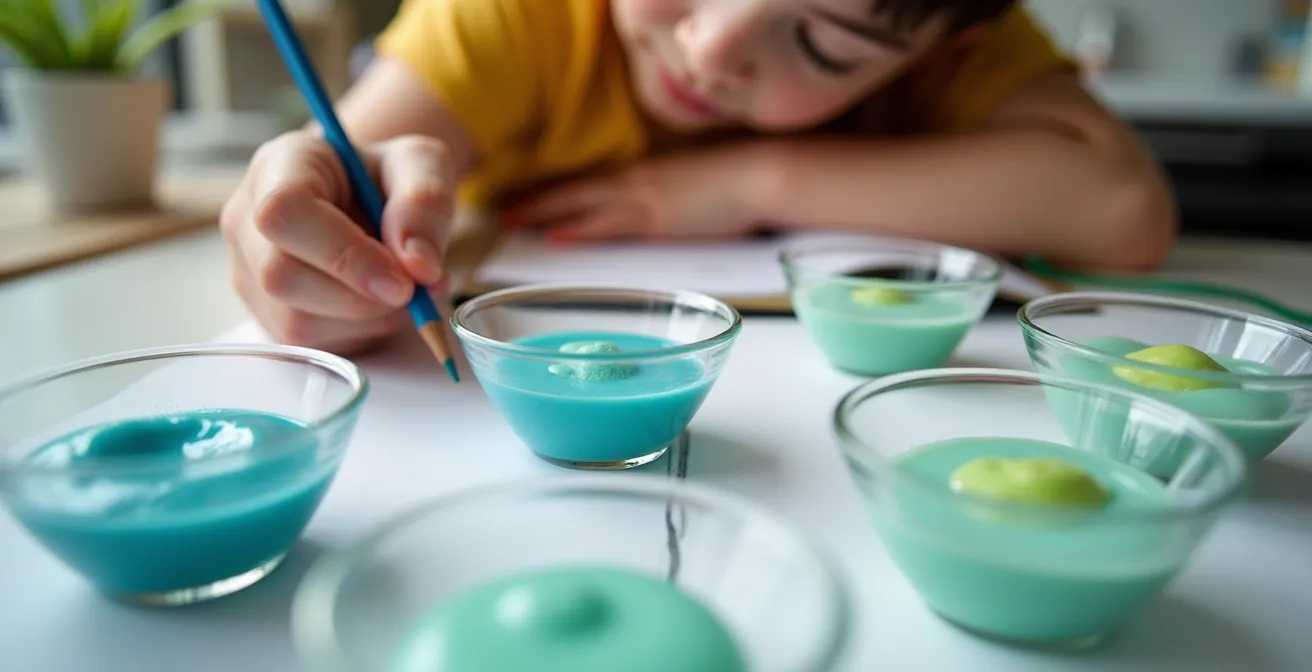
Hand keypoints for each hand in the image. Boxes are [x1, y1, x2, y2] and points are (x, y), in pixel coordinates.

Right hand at [220, 131, 456, 353]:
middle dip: (360, 297)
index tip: (402, 279)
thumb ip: (424, 203)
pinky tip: (384, 304)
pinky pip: (312, 344)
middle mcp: (247, 220)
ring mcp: (250, 272)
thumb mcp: (420, 164)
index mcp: (278, 167)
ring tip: (406, 290)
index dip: (344, 254)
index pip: (285, 212)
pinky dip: (362, 334)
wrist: (368, 194)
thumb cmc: (385, 175)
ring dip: (367, 320)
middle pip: (281, 276)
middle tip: (413, 290)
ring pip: (296, 321)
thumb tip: (419, 266)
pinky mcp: (268, 313)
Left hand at [501, 144, 771, 241]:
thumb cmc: (733, 183)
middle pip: (573, 190)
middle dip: (535, 200)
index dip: (553, 191)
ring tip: (511, 221)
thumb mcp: (688, 190)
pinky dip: (579, 230)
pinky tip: (555, 237)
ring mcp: (643, 199)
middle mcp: (634, 183)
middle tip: (499, 209)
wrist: (759, 174)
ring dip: (544, 213)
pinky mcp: (656, 219)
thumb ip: (662, 202)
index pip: (586, 184)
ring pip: (580, 204)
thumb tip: (649, 217)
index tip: (524, 197)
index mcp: (641, 177)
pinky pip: (608, 224)